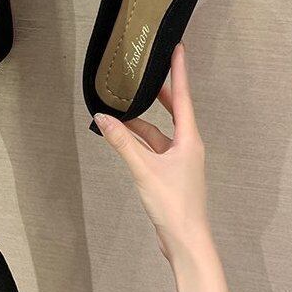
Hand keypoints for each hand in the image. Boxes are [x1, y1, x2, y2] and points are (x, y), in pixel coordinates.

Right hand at [94, 43, 208, 260]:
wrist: (185, 241)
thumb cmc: (174, 204)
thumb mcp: (143, 169)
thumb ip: (122, 142)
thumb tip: (102, 118)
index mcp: (189, 139)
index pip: (184, 97)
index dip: (180, 72)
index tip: (178, 49)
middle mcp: (187, 145)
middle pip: (174, 110)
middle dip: (160, 93)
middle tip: (147, 73)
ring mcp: (180, 159)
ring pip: (159, 132)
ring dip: (141, 122)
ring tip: (121, 108)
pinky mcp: (171, 172)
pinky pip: (154, 148)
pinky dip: (138, 141)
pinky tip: (123, 138)